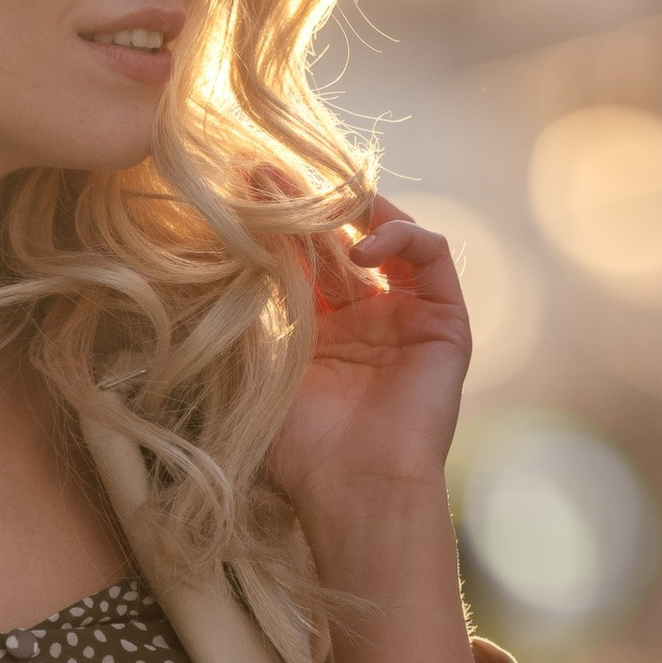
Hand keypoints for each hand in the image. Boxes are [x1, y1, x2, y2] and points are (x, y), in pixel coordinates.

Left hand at [263, 191, 488, 662]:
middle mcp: (366, 319)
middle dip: (308, 204)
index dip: (275, 223)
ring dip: (355, 210)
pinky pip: (432, 256)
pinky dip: (403, 237)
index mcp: (320, 333)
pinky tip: (365, 246)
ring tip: (319, 199)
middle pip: (341, 240)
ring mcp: (408, 318)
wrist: (355, 488)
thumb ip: (250, 311)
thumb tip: (214, 251)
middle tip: (267, 174)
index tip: (240, 188)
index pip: (301, 259)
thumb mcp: (261, 366)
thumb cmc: (301, 447)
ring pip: (389, 238)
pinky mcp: (446, 322)